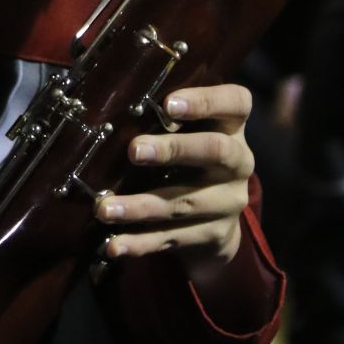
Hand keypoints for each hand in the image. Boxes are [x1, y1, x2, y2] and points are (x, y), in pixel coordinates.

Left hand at [95, 82, 253, 285]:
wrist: (215, 221)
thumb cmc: (189, 157)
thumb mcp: (189, 131)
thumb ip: (164, 116)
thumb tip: (106, 99)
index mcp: (233, 126)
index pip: (236, 102)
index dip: (206, 101)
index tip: (169, 104)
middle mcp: (239, 162)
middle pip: (216, 151)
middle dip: (174, 150)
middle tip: (134, 150)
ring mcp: (228, 201)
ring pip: (185, 202)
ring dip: (141, 206)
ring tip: (104, 208)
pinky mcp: (212, 235)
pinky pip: (172, 240)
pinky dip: (140, 243)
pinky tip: (113, 244)